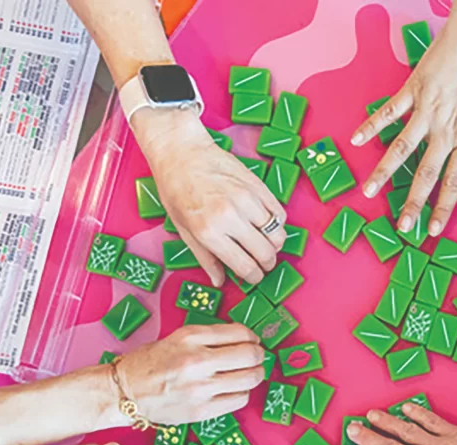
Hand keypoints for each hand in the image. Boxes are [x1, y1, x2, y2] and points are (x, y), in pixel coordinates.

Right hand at [112, 324, 265, 424]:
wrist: (123, 392)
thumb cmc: (148, 363)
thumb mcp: (175, 338)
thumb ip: (207, 338)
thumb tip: (243, 340)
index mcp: (190, 337)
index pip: (239, 332)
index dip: (252, 337)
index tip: (253, 340)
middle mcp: (197, 360)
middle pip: (250, 355)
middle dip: (259, 355)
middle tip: (257, 357)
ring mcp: (201, 388)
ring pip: (250, 379)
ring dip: (256, 374)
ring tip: (250, 373)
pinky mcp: (202, 410)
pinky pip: (239, 399)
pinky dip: (242, 393)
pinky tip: (234, 389)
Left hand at [133, 108, 287, 286]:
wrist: (181, 152)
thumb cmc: (176, 189)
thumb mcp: (183, 229)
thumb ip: (205, 258)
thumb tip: (219, 280)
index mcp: (209, 232)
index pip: (246, 266)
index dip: (254, 277)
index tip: (255, 276)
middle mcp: (230, 217)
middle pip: (266, 253)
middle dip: (268, 263)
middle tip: (263, 263)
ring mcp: (247, 200)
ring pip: (278, 235)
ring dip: (275, 244)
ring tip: (266, 243)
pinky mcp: (257, 186)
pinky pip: (279, 213)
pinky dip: (277, 223)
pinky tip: (267, 224)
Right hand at [352, 0, 456, 236]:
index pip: (454, 181)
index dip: (443, 208)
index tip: (433, 229)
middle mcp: (445, 129)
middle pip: (425, 174)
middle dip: (412, 203)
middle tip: (401, 227)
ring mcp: (426, 109)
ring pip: (400, 148)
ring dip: (383, 172)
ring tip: (368, 193)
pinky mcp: (414, 87)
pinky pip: (389, 111)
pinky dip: (371, 124)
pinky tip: (356, 139)